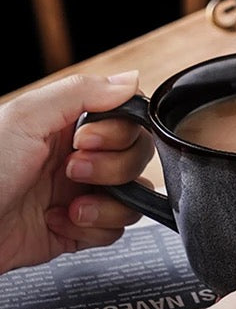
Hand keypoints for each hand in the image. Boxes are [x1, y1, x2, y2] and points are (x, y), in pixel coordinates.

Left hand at [0, 71, 153, 272]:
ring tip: (71, 206)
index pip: (129, 119)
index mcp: (70, 124)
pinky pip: (114, 229)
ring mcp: (80, 193)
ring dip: (108, 203)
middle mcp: (80, 155)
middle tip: (72, 170)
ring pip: (133, 194)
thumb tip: (131, 79)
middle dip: (112, 167)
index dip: (119, 132)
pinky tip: (60, 222)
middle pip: (137, 156)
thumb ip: (82, 91)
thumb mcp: (26, 118)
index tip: (87, 139)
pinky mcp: (77, 229)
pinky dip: (94, 229)